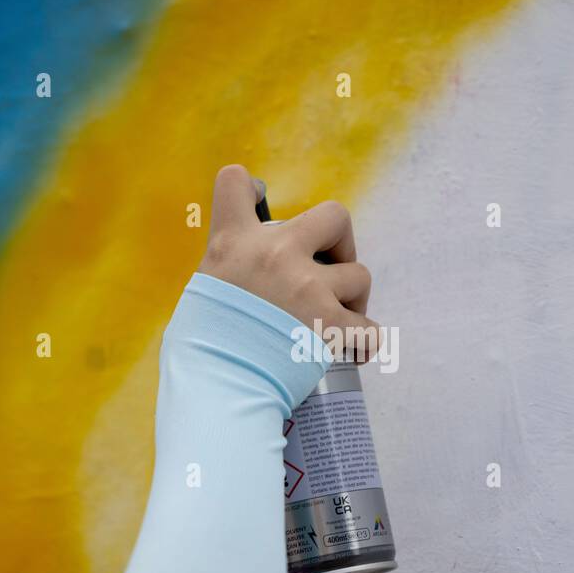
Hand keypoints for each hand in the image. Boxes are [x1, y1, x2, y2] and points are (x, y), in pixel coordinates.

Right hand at [198, 164, 380, 360]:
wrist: (218, 390)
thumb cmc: (202, 351)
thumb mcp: (202, 294)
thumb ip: (230, 274)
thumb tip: (250, 280)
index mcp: (233, 243)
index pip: (235, 182)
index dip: (250, 189)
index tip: (259, 204)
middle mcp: (275, 254)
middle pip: (336, 215)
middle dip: (341, 244)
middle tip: (329, 272)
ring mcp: (307, 287)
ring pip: (360, 275)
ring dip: (352, 300)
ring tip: (330, 324)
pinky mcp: (331, 324)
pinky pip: (371, 329)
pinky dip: (365, 342)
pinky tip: (353, 351)